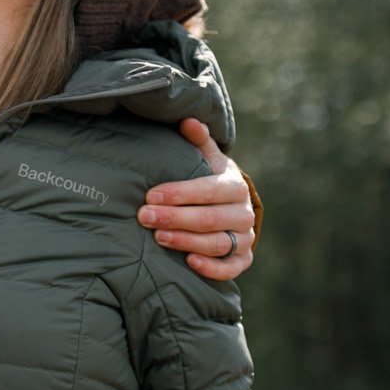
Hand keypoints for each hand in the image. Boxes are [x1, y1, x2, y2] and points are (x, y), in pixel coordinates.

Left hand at [140, 118, 257, 279]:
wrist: (231, 206)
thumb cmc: (210, 178)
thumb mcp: (206, 158)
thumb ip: (198, 141)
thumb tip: (188, 120)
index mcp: (235, 186)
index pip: (209, 190)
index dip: (180, 193)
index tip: (150, 195)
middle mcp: (244, 213)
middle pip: (211, 219)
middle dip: (175, 218)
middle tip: (144, 217)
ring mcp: (245, 238)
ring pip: (218, 244)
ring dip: (186, 241)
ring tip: (158, 237)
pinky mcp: (243, 259)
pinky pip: (231, 268)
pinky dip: (212, 268)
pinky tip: (189, 262)